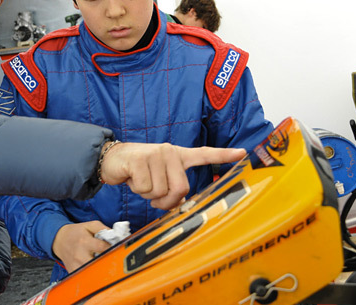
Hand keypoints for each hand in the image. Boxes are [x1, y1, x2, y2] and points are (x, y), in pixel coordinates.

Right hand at [52, 221, 110, 272]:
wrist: (60, 240)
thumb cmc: (76, 233)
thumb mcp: (89, 225)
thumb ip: (102, 228)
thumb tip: (114, 234)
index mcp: (85, 241)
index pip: (103, 247)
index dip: (112, 247)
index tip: (114, 246)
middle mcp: (80, 255)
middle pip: (99, 262)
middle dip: (107, 260)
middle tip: (110, 256)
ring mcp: (76, 265)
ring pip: (94, 272)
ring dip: (100, 268)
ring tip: (101, 261)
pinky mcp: (74, 272)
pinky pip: (87, 277)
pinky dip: (92, 274)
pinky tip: (93, 267)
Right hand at [100, 142, 245, 209]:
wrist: (112, 159)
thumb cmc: (139, 171)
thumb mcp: (159, 177)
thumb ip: (174, 186)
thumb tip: (183, 203)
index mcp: (178, 155)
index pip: (204, 154)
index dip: (223, 155)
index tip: (242, 153)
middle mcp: (170, 151)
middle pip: (181, 188)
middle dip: (167, 200)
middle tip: (155, 197)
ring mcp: (155, 154)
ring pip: (161, 191)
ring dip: (149, 196)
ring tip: (142, 183)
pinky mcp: (140, 160)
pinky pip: (145, 188)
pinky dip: (137, 190)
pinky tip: (132, 178)